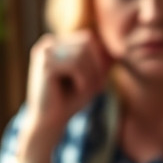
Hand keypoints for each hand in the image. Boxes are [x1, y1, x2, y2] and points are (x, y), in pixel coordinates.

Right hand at [22, 31, 111, 150]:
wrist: (49, 122)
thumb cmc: (70, 101)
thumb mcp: (90, 79)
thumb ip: (100, 62)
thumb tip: (118, 49)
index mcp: (55, 44)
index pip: (87, 39)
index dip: (97, 59)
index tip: (98, 80)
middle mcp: (48, 44)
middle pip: (85, 43)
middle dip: (95, 66)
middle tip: (94, 87)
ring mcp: (44, 53)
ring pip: (81, 54)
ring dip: (90, 75)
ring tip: (85, 90)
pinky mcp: (45, 65)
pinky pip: (75, 65)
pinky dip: (83, 79)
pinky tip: (79, 90)